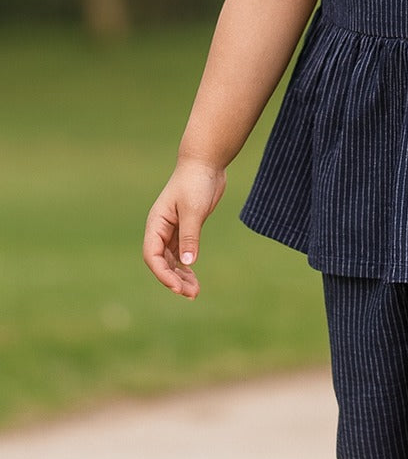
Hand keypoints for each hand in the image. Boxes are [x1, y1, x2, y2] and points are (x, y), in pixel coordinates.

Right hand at [142, 159, 225, 298]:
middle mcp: (161, 229)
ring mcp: (172, 230)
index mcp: (156, 224)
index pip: (152, 255)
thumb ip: (190, 236)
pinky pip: (182, 254)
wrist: (206, 164)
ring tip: (195, 292)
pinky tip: (194, 279)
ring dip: (181, 277)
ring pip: (172, 261)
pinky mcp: (186, 229)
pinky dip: (187, 267)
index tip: (177, 287)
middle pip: (161, 262)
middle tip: (191, 294)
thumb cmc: (195, 183)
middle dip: (174, 279)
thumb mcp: (193, 210)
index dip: (162, 274)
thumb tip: (187, 264)